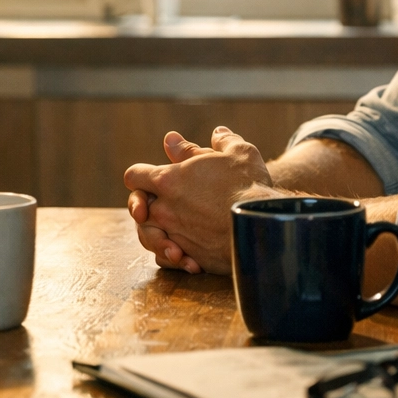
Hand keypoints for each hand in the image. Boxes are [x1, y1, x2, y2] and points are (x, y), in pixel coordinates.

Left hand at [124, 127, 275, 275]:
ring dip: (158, 231)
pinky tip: (188, 250)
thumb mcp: (234, 152)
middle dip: (146, 205)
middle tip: (165, 203)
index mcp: (168, 180)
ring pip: (149, 235)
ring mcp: (175, 235)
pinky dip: (173, 255)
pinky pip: (166, 259)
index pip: (134, 176)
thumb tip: (182, 138)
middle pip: (138, 208)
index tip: (153, 178)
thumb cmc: (248, 184)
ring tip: (177, 226)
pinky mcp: (189, 257)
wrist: (262, 224)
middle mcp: (164, 210)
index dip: (141, 175)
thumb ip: (211, 142)